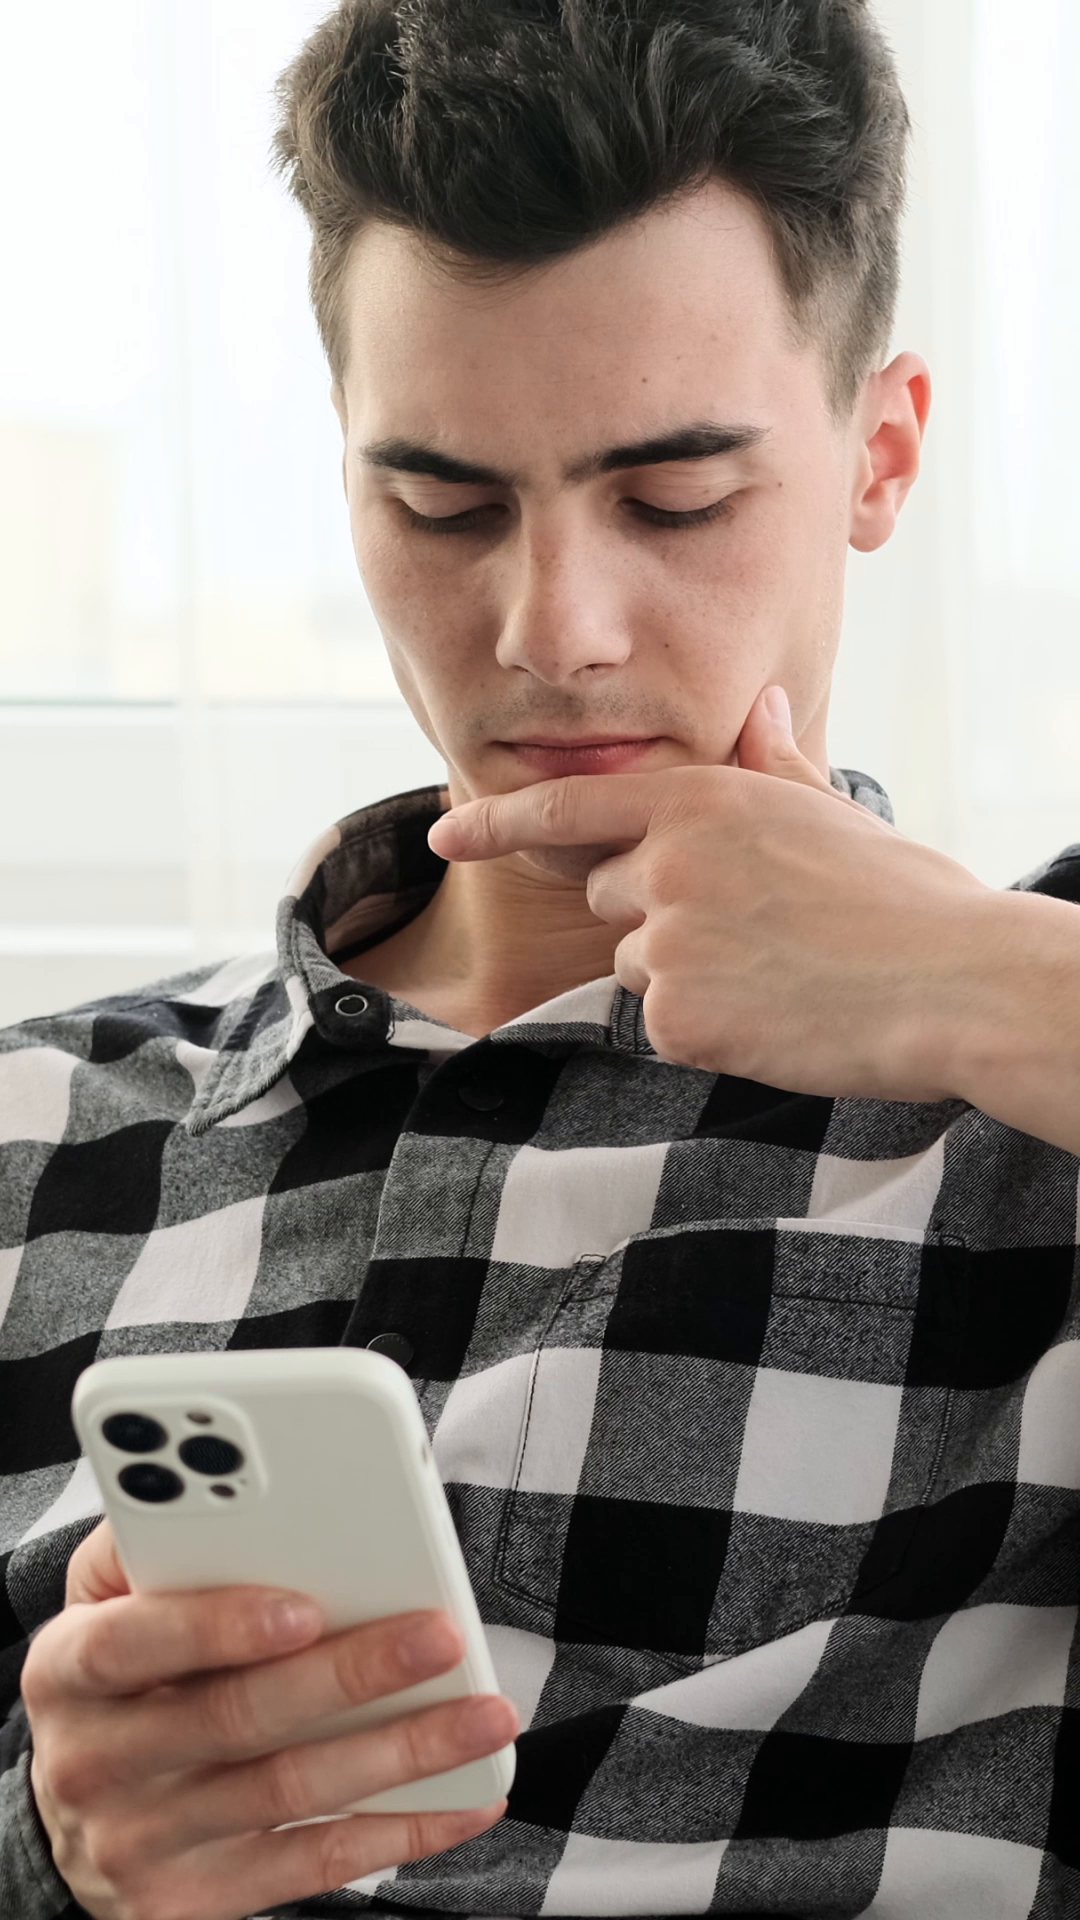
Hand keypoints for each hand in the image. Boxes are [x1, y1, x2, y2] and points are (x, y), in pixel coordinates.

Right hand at [23, 1520, 516, 1919]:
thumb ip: (156, 1547)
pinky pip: (312, 1867)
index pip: (135, 1643)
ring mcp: (145, 1843)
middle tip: (439, 1637)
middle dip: (350, 1675)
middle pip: (236, 1718)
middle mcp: (97, 1765)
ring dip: (401, 1752)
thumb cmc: (114, 1681)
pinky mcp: (194, 1902)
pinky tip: (465, 1797)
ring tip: (483, 1713)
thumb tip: (246, 1497)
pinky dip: (401, 1832)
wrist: (67, 1821)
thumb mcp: (103, 1606)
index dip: (217, 1626)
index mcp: (72, 1672)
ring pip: (289, 1792)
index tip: (305, 1607)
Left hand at [429, 685, 992, 1100]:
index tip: (445, 836)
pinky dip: (706, 1029)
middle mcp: (666, 865)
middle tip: (752, 929)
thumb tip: (761, 705)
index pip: (568, 806)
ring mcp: (666, 944)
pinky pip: (661, 1025)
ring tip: (775, 973)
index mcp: (698, 801)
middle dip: (655, 912)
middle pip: (606, 895)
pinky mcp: (676, 1019)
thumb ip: (773, 764)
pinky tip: (773, 1017)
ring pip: (634, 963)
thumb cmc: (903, 897)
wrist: (950, 983)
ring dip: (683, 974)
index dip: (496, 822)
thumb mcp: (833, 813)